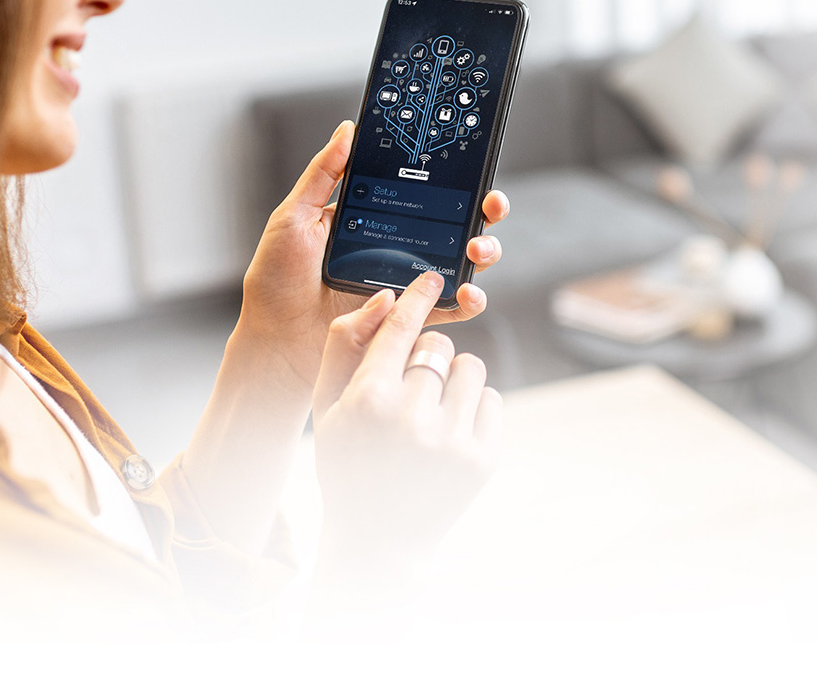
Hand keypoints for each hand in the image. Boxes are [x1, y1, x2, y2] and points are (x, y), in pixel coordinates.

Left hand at [236, 120, 510, 392]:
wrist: (272, 338)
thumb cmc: (276, 280)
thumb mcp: (294, 217)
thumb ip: (322, 174)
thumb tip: (347, 130)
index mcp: (375, 218)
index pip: (424, 192)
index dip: (455, 179)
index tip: (474, 167)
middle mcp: (397, 248)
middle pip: (456, 224)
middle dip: (484, 212)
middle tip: (489, 206)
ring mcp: (406, 284)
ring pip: (462, 264)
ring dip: (483, 252)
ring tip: (477, 249)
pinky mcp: (408, 319)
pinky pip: (448, 310)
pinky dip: (468, 302)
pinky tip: (468, 293)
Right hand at [311, 271, 501, 566]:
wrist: (378, 539)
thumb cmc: (346, 462)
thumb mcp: (325, 407)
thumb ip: (344, 347)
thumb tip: (386, 299)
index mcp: (368, 400)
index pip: (401, 328)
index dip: (417, 297)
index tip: (430, 278)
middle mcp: (412, 418)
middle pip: (437, 345)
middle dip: (426, 356)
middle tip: (410, 387)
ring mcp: (452, 441)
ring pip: (470, 367)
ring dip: (452, 379)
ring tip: (431, 410)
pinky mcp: (483, 458)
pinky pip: (491, 400)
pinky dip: (473, 407)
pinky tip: (449, 432)